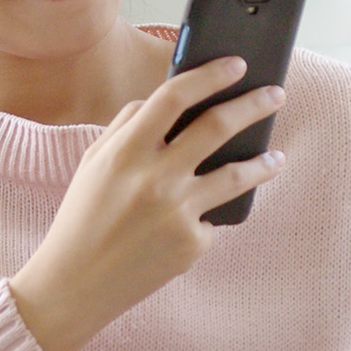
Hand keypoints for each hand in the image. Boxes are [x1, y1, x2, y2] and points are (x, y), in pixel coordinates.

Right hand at [7, 55, 285, 350]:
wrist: (75, 284)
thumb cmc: (83, 218)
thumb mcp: (92, 164)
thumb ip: (125, 126)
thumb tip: (163, 100)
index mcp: (125, 151)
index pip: (173, 96)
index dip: (209, 75)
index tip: (236, 65)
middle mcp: (154, 178)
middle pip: (217, 126)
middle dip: (253, 105)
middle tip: (275, 95)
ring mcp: (177, 212)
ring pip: (236, 175)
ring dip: (263, 161)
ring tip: (275, 157)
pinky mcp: (191, 244)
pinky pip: (212, 218)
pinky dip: (209, 214)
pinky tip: (199, 220)